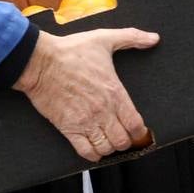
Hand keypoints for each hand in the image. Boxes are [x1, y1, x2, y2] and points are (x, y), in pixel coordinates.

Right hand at [14, 27, 158, 161]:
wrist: (39, 61)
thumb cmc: (71, 50)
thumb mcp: (105, 38)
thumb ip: (132, 38)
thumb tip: (153, 38)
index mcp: (115, 92)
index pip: (136, 124)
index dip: (140, 132)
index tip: (138, 131)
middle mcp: (103, 110)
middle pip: (123, 140)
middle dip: (125, 140)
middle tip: (122, 136)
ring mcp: (85, 121)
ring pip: (106, 148)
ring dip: (110, 147)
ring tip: (108, 141)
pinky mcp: (68, 128)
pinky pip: (85, 151)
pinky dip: (93, 154)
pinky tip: (94, 148)